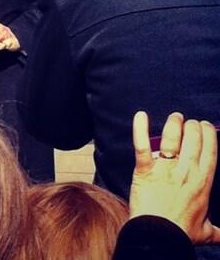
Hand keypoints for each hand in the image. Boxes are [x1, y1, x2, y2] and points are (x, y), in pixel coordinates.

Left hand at [130, 111, 219, 244]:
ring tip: (175, 117)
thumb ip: (218, 231)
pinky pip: (141, 144)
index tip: (206, 126)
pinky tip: (140, 115)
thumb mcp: (206, 231)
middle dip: (192, 126)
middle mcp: (186, 172)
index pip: (210, 151)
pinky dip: (139, 128)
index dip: (209, 135)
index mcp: (202, 183)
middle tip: (189, 121)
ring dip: (174, 123)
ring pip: (172, 137)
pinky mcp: (144, 169)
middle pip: (193, 139)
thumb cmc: (181, 233)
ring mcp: (165, 169)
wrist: (158, 236)